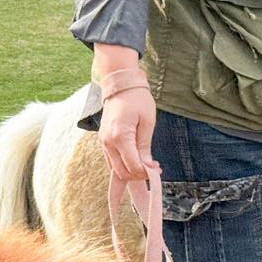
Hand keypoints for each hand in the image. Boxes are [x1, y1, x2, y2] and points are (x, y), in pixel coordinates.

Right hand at [94, 44, 157, 182]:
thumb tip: (147, 166)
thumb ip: (145, 146)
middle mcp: (108, 142)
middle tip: (153, 169)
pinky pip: (111, 160)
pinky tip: (136, 161)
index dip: (146, 172)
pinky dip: (123, 165)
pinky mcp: (103, 140)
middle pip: (122, 172)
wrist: (121, 85)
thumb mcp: (147, 122)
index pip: (132, 166)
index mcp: (120, 137)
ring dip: (130, 172)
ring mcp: (103, 142)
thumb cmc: (137, 100)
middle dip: (138, 175)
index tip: (157, 169)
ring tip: (146, 166)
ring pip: (115, 169)